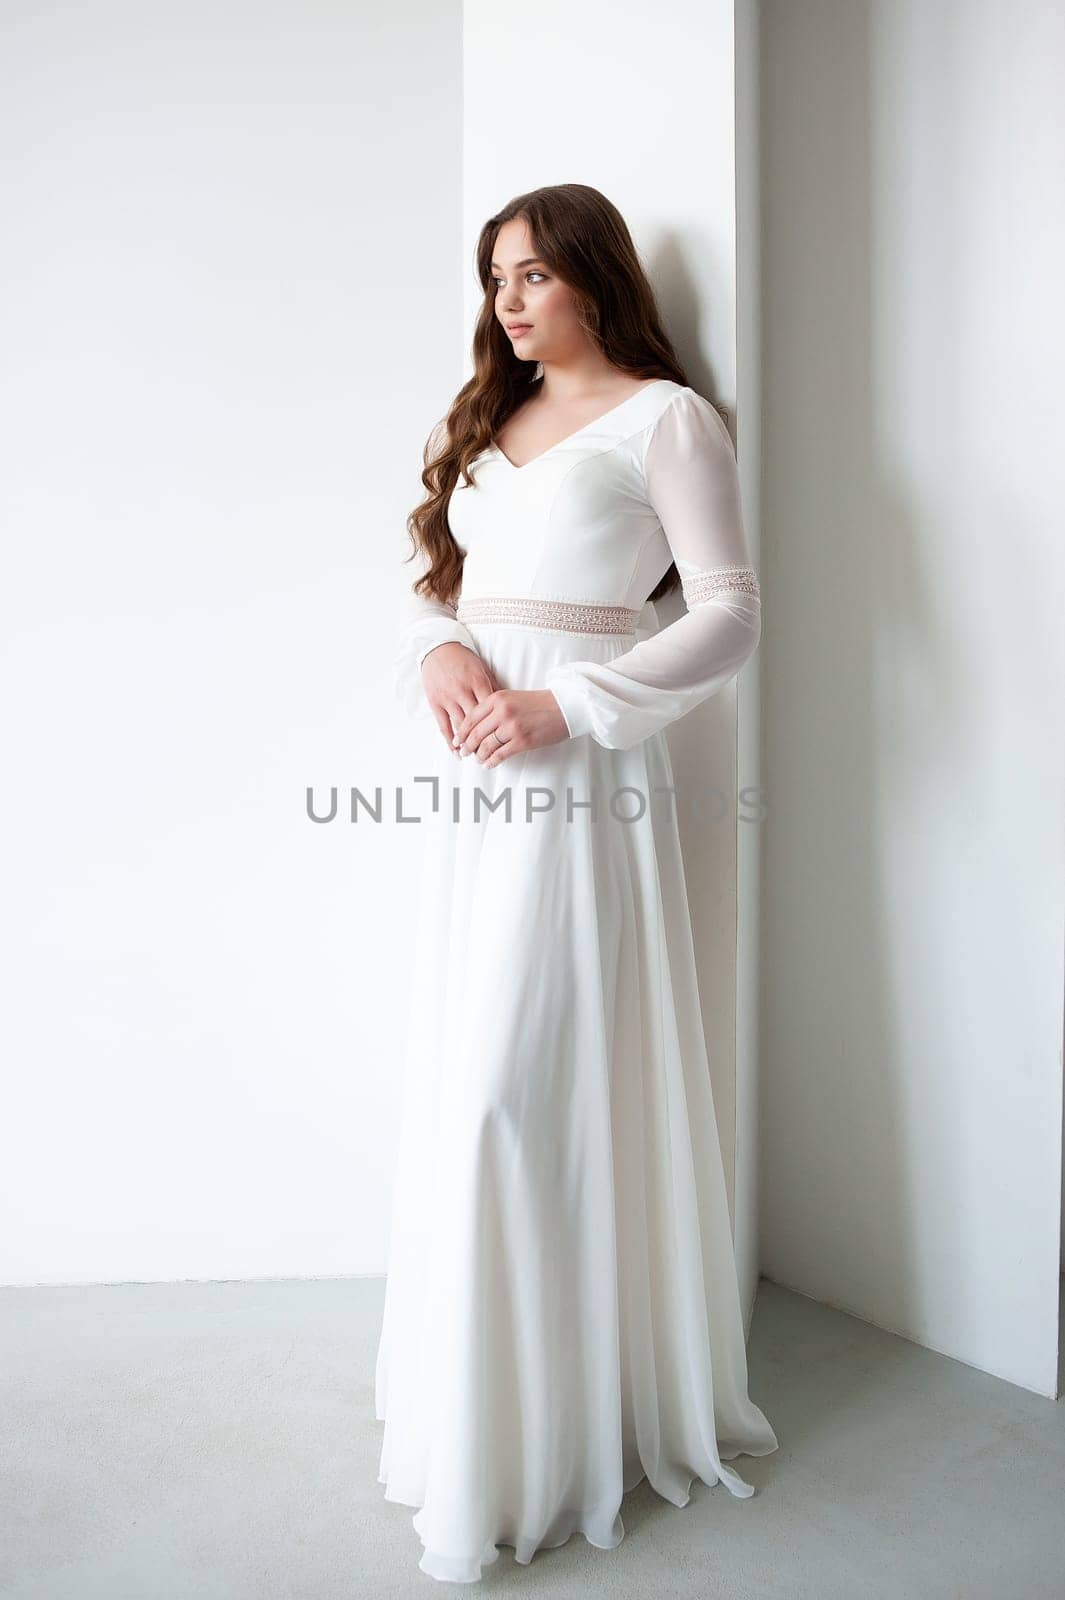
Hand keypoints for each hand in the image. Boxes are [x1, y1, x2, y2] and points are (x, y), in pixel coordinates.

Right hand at [420, 641, 500, 753]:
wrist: (437, 648)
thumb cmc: (463, 659)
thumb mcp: (483, 669)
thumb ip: (494, 687)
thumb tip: (505, 707)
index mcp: (478, 682)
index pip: (491, 711)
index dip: (497, 728)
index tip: (503, 740)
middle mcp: (462, 692)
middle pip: (476, 723)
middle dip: (483, 740)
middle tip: (490, 754)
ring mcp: (447, 698)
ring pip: (459, 727)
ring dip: (467, 744)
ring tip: (475, 756)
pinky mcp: (435, 702)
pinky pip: (443, 726)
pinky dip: (449, 741)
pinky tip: (456, 751)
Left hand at [452, 688, 570, 767]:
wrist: (565, 707)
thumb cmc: (539, 703)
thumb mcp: (512, 697)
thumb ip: (494, 708)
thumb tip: (476, 727)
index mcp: (497, 698)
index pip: (471, 718)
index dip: (461, 732)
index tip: (457, 740)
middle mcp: (502, 712)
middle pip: (475, 734)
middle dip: (467, 746)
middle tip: (463, 752)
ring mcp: (512, 727)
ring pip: (485, 746)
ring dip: (479, 756)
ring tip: (478, 759)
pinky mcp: (522, 741)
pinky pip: (500, 755)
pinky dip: (491, 761)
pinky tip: (489, 764)